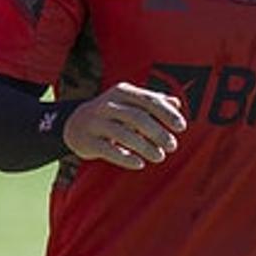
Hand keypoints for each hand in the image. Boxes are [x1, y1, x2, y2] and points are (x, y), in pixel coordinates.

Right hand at [63, 82, 185, 169]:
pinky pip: (108, 149)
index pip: (148, 100)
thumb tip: (176, 103)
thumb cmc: (111, 114)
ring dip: (145, 147)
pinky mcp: (87, 140)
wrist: (73, 124)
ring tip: (160, 156)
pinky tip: (140, 164)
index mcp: (121, 92)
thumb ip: (152, 102)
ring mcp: (95, 122)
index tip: (181, 127)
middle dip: (158, 132)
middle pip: (137, 117)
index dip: (166, 114)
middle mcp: (106, 104)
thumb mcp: (130, 103)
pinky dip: (125, 157)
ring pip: (123, 134)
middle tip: (172, 146)